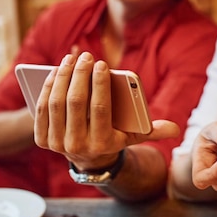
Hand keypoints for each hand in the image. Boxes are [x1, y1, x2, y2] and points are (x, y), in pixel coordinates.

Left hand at [33, 52, 178, 170]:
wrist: (87, 159)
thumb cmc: (114, 137)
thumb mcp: (135, 136)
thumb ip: (155, 130)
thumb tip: (175, 129)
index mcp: (102, 143)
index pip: (100, 108)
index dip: (101, 84)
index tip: (103, 64)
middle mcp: (77, 146)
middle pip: (75, 103)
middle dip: (80, 75)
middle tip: (86, 57)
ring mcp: (56, 144)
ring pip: (56, 103)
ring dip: (62, 77)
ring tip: (71, 59)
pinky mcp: (41, 139)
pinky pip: (41, 108)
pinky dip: (48, 87)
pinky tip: (56, 71)